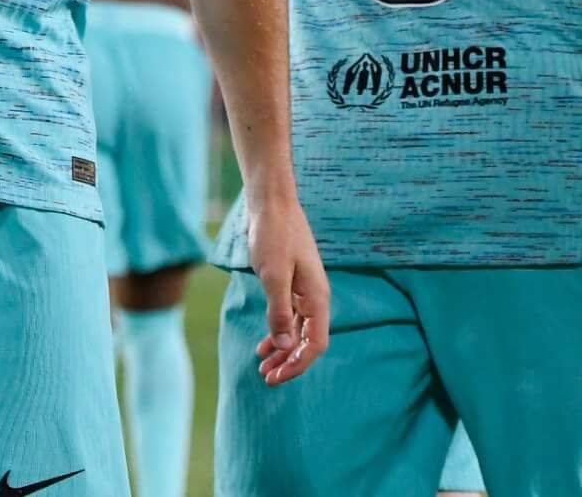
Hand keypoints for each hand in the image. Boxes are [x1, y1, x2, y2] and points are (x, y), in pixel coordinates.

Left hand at [246, 190, 329, 385]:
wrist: (272, 203)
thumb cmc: (273, 235)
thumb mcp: (273, 274)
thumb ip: (280, 311)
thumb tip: (285, 346)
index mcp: (317, 298)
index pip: (315, 344)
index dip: (297, 364)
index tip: (275, 376)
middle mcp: (316, 298)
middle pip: (308, 341)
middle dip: (289, 363)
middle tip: (266, 378)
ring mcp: (305, 291)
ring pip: (298, 332)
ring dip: (283, 351)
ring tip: (263, 367)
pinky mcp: (293, 284)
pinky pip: (290, 318)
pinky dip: (278, 333)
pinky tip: (264, 344)